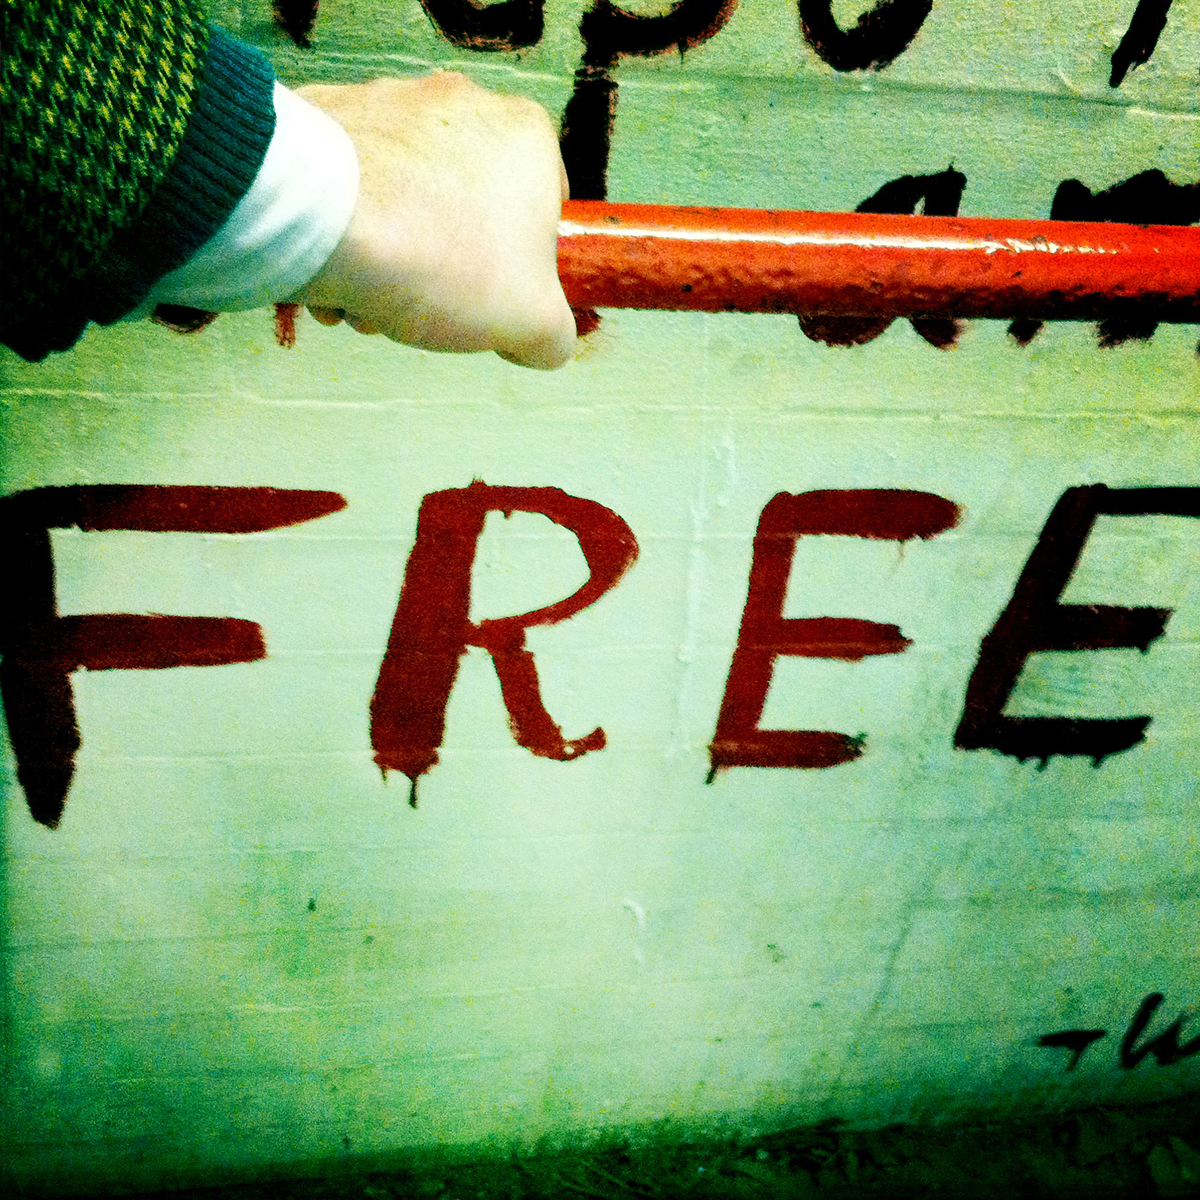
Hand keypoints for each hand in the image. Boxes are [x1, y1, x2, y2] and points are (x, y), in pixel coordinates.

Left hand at [295, 72, 574, 369]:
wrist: (323, 219)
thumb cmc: (445, 261)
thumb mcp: (532, 323)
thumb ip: (553, 335)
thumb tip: (541, 341)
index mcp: (527, 136)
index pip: (544, 209)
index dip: (524, 269)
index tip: (495, 302)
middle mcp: (462, 101)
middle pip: (468, 211)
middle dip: (446, 270)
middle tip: (425, 310)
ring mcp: (390, 101)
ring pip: (404, 203)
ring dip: (391, 261)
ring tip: (368, 301)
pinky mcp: (328, 114)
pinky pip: (349, 187)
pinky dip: (344, 234)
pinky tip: (333, 275)